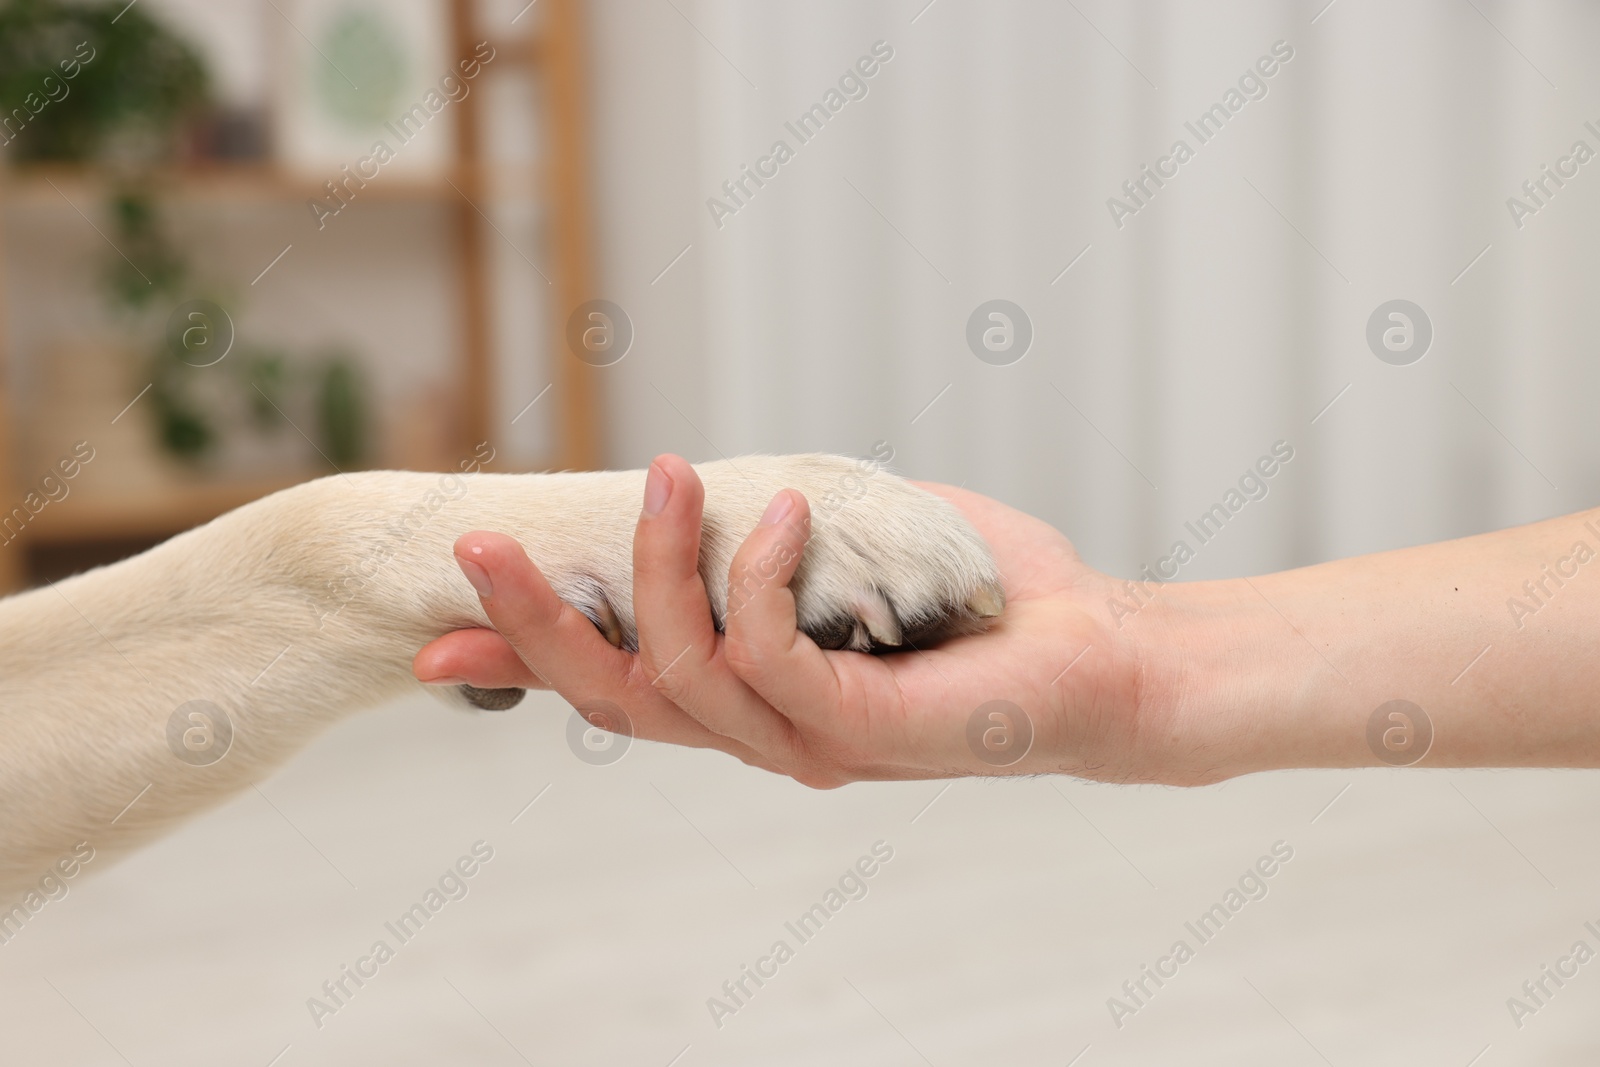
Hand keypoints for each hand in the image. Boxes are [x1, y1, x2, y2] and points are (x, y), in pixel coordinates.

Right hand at [413, 456, 1208, 785]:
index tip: (438, 627)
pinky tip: (792, 513)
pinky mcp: (859, 730)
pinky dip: (759, 575)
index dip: (522, 660)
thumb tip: (686, 489)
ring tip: (669, 474)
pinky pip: (767, 656)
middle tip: (477, 536)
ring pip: (676, 672)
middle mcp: (763, 733)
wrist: (1100, 652)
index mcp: (750, 697)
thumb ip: (763, 536)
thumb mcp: (845, 546)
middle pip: (611, 698)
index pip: (614, 687)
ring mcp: (807, 740)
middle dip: (533, 620)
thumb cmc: (977, 599)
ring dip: (655, 564)